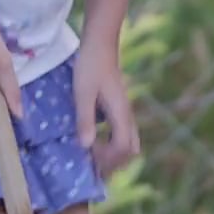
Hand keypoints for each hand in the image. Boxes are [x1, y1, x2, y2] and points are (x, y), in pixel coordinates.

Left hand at [74, 42, 139, 177]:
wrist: (100, 45)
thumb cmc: (90, 66)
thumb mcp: (83, 93)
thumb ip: (85, 119)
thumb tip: (86, 146)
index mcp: (121, 114)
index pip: (123, 147)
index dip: (107, 157)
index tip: (88, 153)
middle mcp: (127, 116)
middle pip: (131, 150)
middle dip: (115, 163)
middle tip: (95, 168)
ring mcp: (125, 112)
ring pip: (130, 142)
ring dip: (115, 156)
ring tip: (97, 162)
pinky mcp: (120, 109)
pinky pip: (124, 134)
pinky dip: (114, 145)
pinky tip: (98, 143)